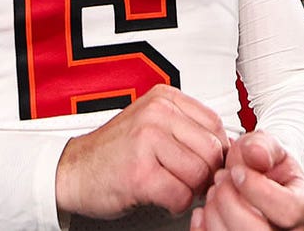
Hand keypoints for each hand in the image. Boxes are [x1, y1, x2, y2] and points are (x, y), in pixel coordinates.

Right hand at [55, 84, 228, 218]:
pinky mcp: (140, 173)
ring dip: (189, 190)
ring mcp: (146, 141)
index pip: (215, 124)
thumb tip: (231, 147)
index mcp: (163, 98)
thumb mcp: (152, 124)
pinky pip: (181, 195)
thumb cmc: (115, 152)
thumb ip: (187, 128)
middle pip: (212, 151)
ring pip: (200, 174)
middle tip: (185, 180)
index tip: (201, 163)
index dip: (215, 151)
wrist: (71, 171)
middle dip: (205, 174)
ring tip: (168, 186)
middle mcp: (156, 113)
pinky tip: (158, 197)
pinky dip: (174, 204)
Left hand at [191, 132, 303, 230]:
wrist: (256, 177)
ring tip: (215, 192)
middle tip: (221, 179)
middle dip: (229, 202)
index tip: (237, 171)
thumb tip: (256, 154)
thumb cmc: (265, 165)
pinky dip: (203, 226)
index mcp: (303, 206)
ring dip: (214, 213)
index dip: (256, 189)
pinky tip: (207, 209)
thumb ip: (263, 146)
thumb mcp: (268, 147)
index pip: (287, 210)